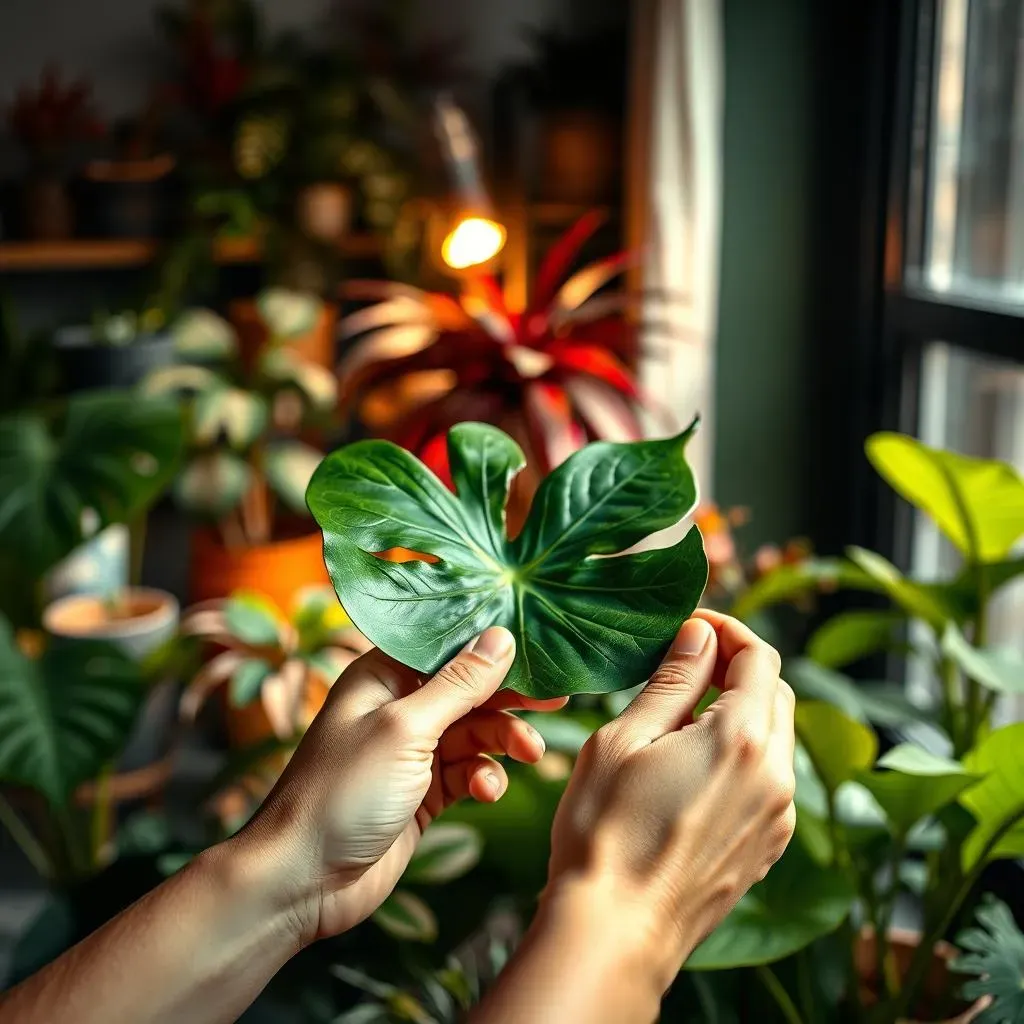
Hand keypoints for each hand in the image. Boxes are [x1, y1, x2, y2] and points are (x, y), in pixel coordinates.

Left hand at [233, 628, 565, 946]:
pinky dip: (483, 779)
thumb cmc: (342, 792)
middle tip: (556, 701)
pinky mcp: (421, 794)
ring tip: (529, 755)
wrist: (302, 882)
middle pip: (467, 690)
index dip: (492, 647)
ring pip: (474, 734)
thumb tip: (501, 637)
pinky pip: (467, 773)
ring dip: (502, 742)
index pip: (447, 647)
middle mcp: (397, 707)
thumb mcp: (406, 729)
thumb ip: (459, 685)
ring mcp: (410, 752)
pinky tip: (487, 792)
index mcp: (382, 676)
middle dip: (509, 699)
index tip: (540, 651)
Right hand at [545, 610, 795, 986]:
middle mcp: (774, 775)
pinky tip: (695, 767)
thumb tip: (700, 635)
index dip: (726, 631)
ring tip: (682, 718)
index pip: (758, 657)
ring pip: (775, 737)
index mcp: (740, 739)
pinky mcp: (769, 846)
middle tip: (686, 664)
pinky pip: (770, 780)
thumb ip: (671, 682)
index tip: (692, 626)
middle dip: (737, 667)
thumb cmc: (605, 831)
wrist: (616, 931)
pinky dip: (743, 755)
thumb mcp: (624, 739)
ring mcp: (778, 817)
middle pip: (776, 693)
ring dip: (740, 712)